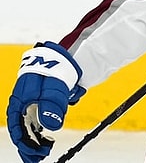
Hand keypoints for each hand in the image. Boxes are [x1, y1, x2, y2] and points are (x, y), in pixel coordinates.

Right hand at [6, 41, 85, 162]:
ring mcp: (31, 104)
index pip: (17, 129)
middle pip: (21, 130)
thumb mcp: (53, 89)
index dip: (25, 144)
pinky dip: (40, 132)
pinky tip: (47, 140)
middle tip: (39, 158)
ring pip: (29, 127)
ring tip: (44, 152)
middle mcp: (22, 105)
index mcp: (19, 102)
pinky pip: (37, 121)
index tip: (35, 155)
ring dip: (34, 141)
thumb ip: (50, 107)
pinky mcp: (40, 103)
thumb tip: (52, 127)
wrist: (63, 57)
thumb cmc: (55, 72)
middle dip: (29, 146)